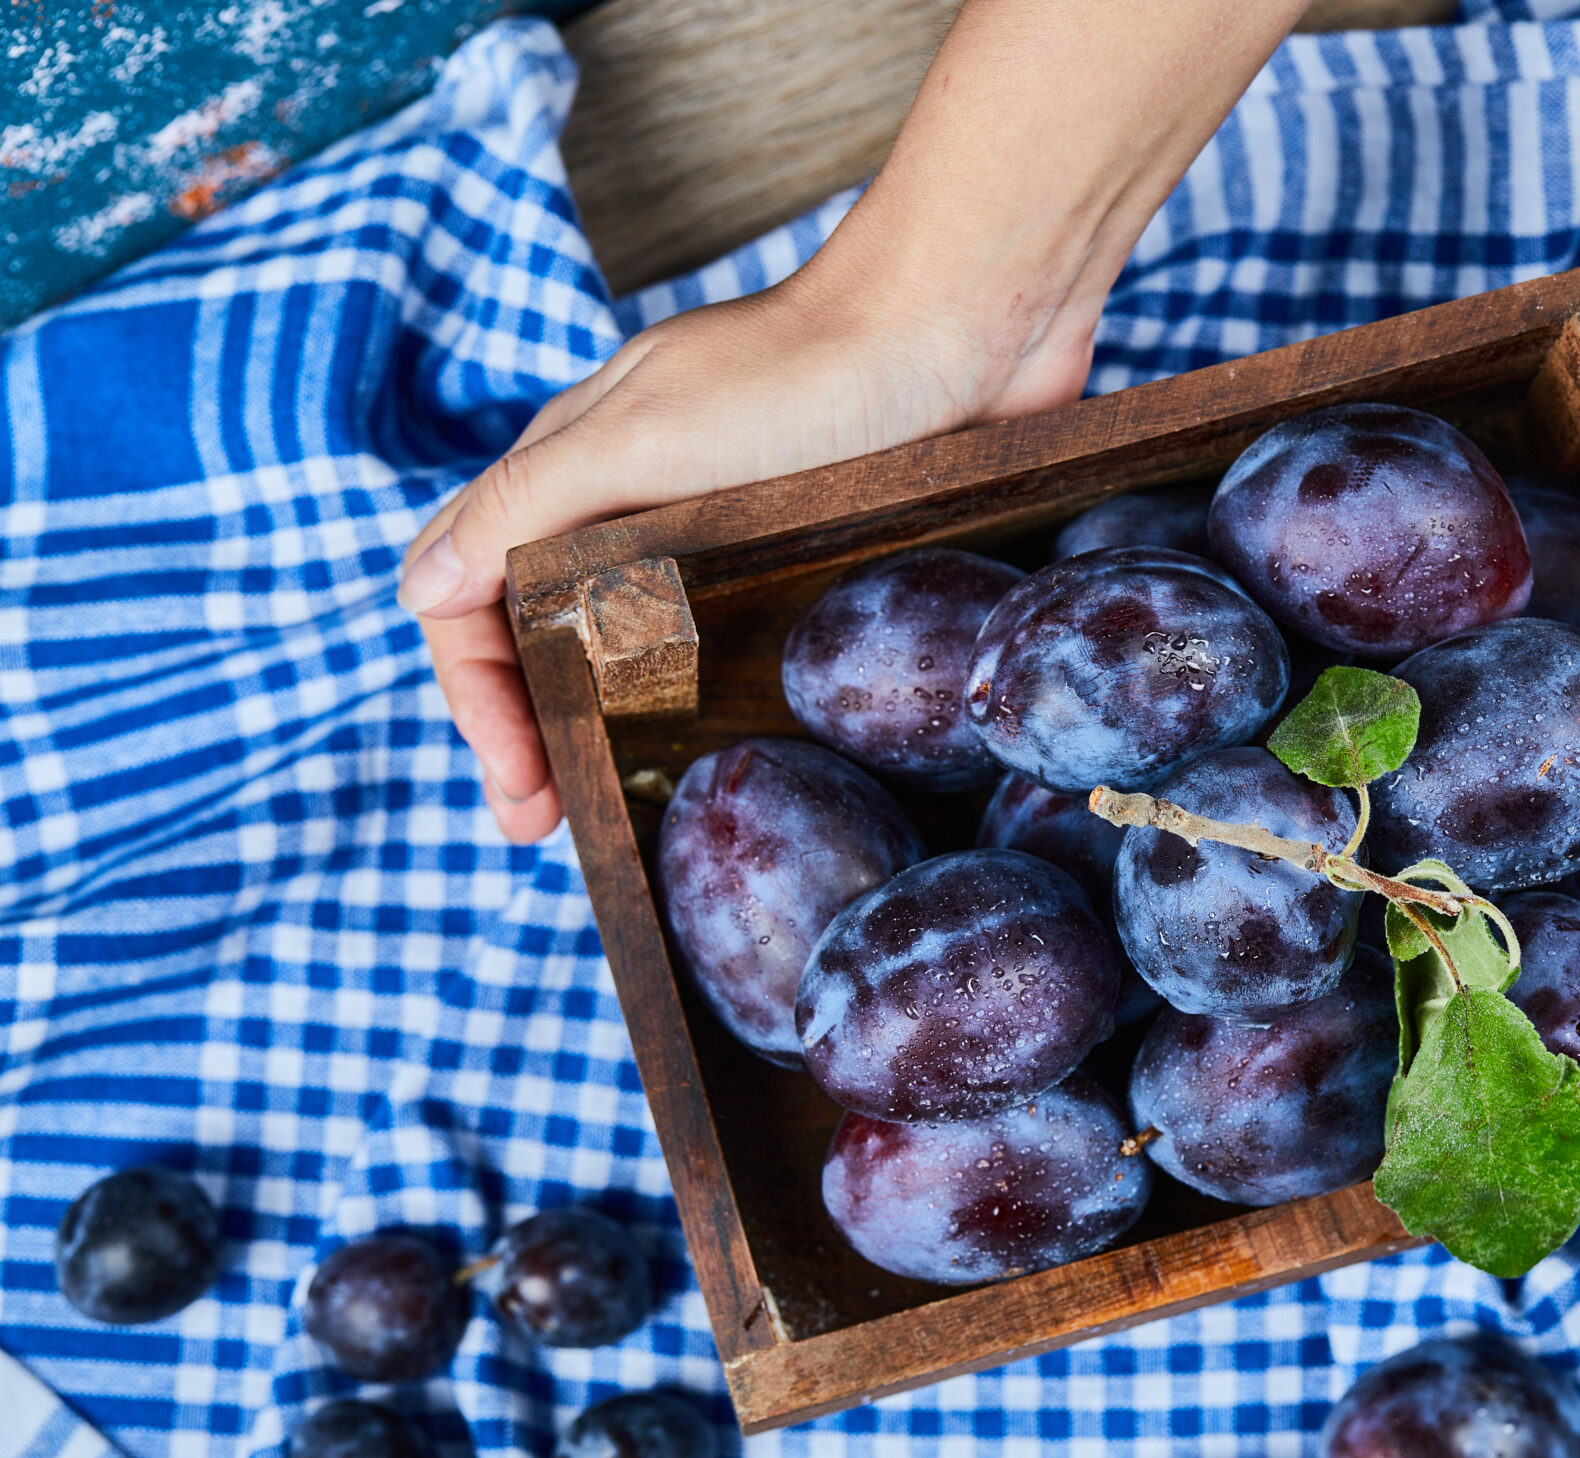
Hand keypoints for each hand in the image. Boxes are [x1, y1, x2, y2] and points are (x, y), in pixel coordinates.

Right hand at [402, 0, 1315, 841]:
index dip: (479, 701)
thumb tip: (421, 589)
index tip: (520, 792)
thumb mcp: (646, 435)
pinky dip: (706, 699)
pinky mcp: (809, 552)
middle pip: (543, 633)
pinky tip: (724, 750)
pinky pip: (735, 640)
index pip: (474, 600)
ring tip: (624, 804)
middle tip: (553, 826)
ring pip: (636, 643)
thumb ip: (529, 506)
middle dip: (531, 731)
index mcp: (576, 471)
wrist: (971, 323)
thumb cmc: (809, 370)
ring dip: (612, 725)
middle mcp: (638, 504)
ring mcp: (724, 530)